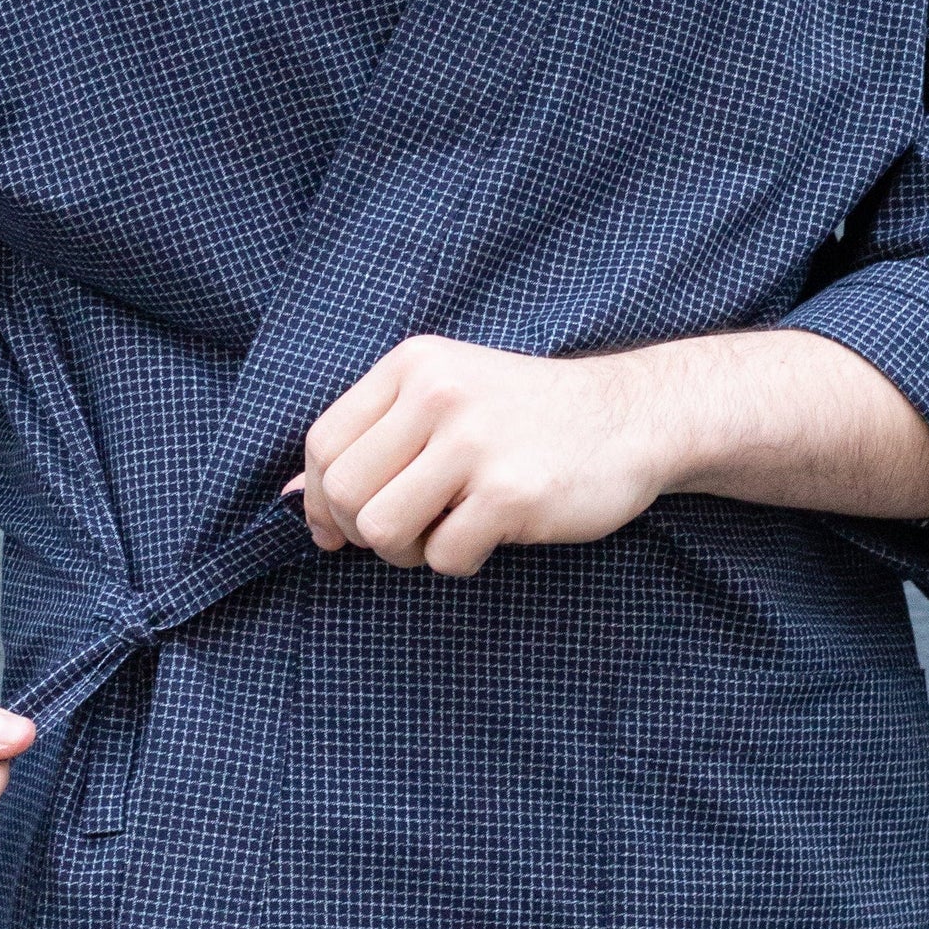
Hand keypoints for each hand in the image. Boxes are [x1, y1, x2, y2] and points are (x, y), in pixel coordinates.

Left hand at [293, 327, 928, 575]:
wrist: (635, 417)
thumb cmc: (528, 418)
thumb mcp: (446, 399)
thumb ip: (375, 439)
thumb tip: (293, 499)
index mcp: (413, 366)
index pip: (323, 445)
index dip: (322, 499)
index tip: (343, 528)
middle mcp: (438, 395)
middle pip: (346, 493)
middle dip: (364, 532)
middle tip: (407, 535)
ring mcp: (476, 443)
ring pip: (382, 529)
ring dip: (406, 553)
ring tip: (443, 537)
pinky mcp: (512, 493)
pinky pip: (444, 554)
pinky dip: (458, 562)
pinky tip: (489, 539)